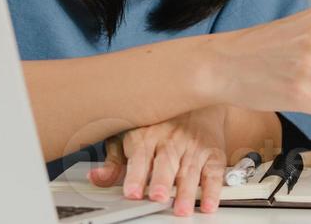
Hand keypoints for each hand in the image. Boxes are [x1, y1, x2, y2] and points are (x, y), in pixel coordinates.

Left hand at [88, 106, 227, 216]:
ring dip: (187, 190)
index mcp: (147, 136)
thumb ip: (115, 160)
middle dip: (163, 180)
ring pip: (190, 170)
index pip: (140, 157)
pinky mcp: (212, 153)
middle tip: (159, 196)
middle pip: (167, 162)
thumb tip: (97, 178)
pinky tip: (208, 203)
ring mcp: (193, 146)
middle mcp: (171, 140)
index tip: (132, 192)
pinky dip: (213, 189)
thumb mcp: (129, 134)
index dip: (136, 175)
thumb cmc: (158, 123)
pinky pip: (213, 172)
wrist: (196, 102)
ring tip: (182, 208)